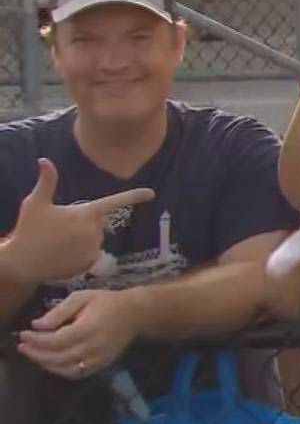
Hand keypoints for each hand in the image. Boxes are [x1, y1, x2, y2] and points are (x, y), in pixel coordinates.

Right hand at [0, 159, 153, 283]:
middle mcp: (94, 230)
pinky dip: (81, 253)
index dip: (134, 196)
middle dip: (86, 221)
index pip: (114, 202)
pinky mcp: (90, 262)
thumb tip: (44, 160)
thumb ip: (46, 181)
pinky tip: (64, 254)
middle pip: (99, 221)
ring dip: (83, 238)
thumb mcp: (35, 203)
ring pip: (95, 237)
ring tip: (60, 241)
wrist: (23, 262)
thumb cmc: (29, 230)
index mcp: (85, 213)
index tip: (152, 193)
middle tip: (62, 226)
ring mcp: (94, 247)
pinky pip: (91, 253)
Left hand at [17, 288, 145, 379]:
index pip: (55, 341)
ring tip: (34, 355)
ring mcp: (99, 359)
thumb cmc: (107, 302)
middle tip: (23, 347)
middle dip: (36, 354)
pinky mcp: (102, 365)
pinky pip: (78, 374)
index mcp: (88, 328)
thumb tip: (37, 325)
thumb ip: (59, 311)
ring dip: (47, 365)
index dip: (36, 341)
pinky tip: (52, 363)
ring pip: (66, 369)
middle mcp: (94, 347)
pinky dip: (61, 371)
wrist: (136, 314)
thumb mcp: (82, 297)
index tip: (23, 334)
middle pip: (58, 357)